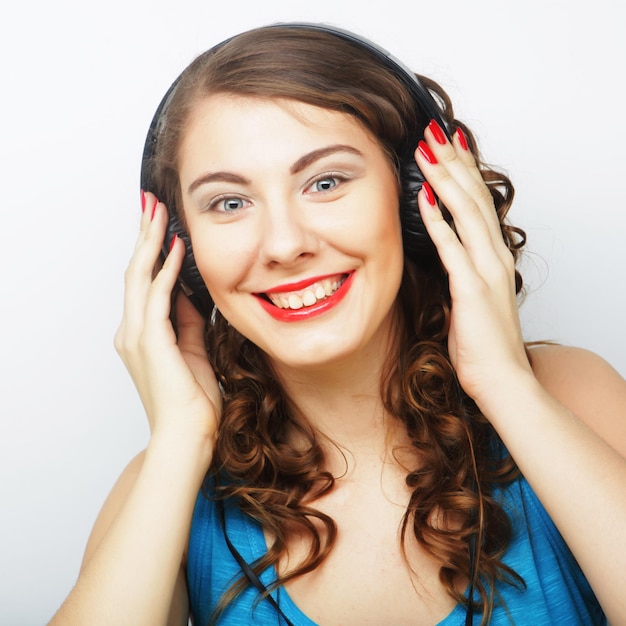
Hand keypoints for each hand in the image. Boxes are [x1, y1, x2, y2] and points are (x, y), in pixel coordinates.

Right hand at [114, 192, 220, 445]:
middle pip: (135, 272)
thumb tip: (192, 294)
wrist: (188, 434)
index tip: (160, 224)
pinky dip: (166, 269)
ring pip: (139, 277)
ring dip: (151, 242)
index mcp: (142, 335)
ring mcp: (137, 336)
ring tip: (158, 212)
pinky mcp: (150, 342)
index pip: (143, 282)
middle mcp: (132, 331)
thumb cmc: (193, 399)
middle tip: (150, 204)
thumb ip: (188, 321)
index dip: (151, 251)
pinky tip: (176, 248)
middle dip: (144, 235)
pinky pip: (157, 296)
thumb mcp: (194, 350)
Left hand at [414, 122, 532, 409]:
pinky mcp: (472, 289)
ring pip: (466, 212)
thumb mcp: (472, 296)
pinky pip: (452, 247)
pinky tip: (422, 198)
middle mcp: (493, 256)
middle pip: (473, 197)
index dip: (463, 172)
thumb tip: (444, 247)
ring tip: (427, 150)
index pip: (477, 203)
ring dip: (445, 179)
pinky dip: (437, 221)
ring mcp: (485, 270)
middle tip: (435, 131)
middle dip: (453, 162)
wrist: (501, 378)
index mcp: (493, 257)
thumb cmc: (483, 343)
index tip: (448, 146)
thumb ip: (461, 268)